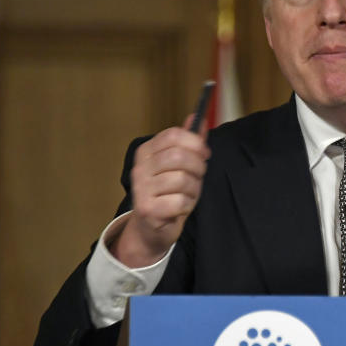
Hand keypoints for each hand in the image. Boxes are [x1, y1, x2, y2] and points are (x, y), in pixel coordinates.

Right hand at [110, 115, 209, 266]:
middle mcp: (140, 168)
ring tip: (189, 194)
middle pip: (179, 156)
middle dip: (198, 167)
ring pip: (182, 180)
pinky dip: (187, 205)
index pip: (173, 135)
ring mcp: (141, 189)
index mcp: (146, 151)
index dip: (195, 142)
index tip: (204, 153)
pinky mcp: (147, 209)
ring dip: (194, 189)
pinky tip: (181, 207)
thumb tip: (198, 118)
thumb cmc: (169, 192)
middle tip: (199, 176)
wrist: (152, 227)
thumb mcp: (179, 165)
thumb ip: (189, 142)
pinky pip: (180, 201)